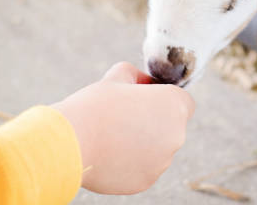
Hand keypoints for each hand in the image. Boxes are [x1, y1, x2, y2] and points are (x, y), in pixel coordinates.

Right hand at [52, 62, 194, 194]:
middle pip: (172, 127)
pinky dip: (132, 163)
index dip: (165, 100)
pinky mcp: (147, 181)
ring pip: (158, 150)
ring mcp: (163, 161)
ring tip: (113, 136)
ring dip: (143, 143)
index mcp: (174, 105)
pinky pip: (144, 168)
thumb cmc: (95, 105)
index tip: (146, 101)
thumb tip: (143, 81)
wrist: (71, 143)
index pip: (184, 103)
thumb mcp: (117, 76)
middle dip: (154, 122)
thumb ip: (136, 76)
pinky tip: (110, 153)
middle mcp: (176, 135)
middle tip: (124, 118)